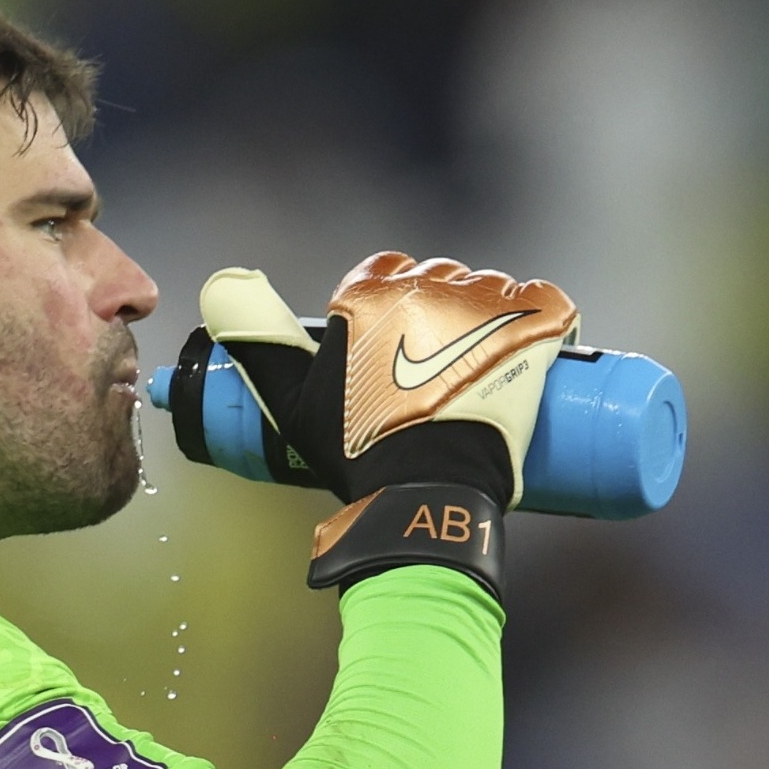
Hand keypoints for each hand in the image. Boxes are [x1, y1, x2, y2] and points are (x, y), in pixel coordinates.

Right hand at [179, 251, 575, 594]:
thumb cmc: (356, 453)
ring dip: (496, 312)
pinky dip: (553, 316)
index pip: (388, 275)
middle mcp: (427, 286)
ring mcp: (483, 308)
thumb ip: (254, 341)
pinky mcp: (531, 333)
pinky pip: (553, 304)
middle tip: (447, 368)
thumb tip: (215, 289)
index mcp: (370, 294)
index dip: (396, 306)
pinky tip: (549, 340)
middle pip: (444, 281)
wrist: (422, 493)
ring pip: (495, 289)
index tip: (403, 348)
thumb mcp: (291, 400)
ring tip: (493, 362)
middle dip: (446, 311)